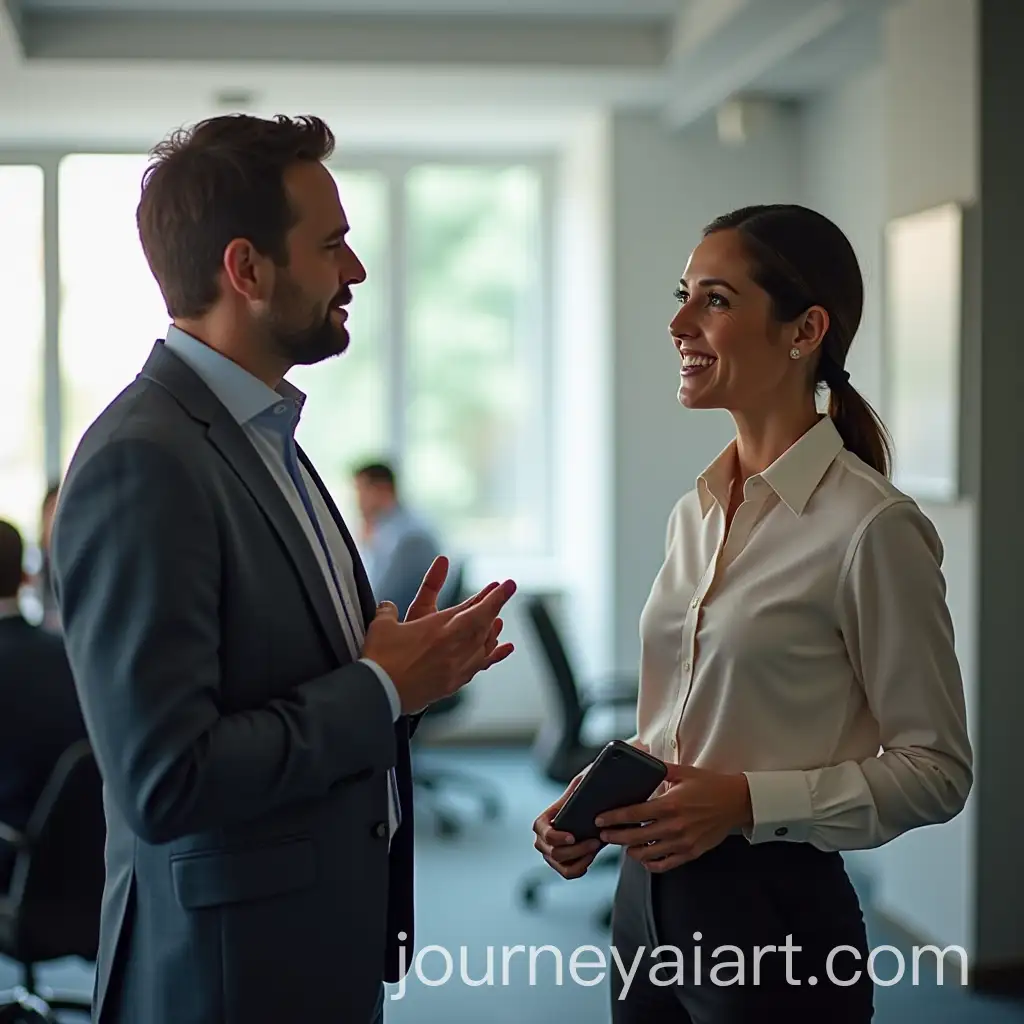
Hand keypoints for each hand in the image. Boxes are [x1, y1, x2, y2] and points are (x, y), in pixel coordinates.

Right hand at [363, 557, 515, 714]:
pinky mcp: (452, 684)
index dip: (494, 596)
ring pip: (484, 646)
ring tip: (497, 621)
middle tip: (504, 592)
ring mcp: (456, 667)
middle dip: (495, 606)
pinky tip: (501, 650)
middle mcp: (454, 647)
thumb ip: (388, 610)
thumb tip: (388, 605)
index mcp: (440, 628)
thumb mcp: (382, 626)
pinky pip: (479, 666)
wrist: (380, 694)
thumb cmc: (381, 660)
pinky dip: (492, 655)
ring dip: (492, 631)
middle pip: (484, 625)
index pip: (474, 608)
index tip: (508, 585)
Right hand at [532, 766, 602, 879]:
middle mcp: (542, 840)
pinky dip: (581, 868)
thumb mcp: (582, 785)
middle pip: (554, 853)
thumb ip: (578, 785)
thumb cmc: (584, 794)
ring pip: (562, 866)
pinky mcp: (563, 865)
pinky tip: (591, 856)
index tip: (573, 836)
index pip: (543, 833)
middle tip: (595, 841)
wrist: (594, 809)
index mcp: (542, 822)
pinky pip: (569, 873)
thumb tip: (580, 786)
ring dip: (581, 859)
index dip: (556, 838)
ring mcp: (551, 854)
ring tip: (595, 847)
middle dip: (576, 849)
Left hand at [595, 765, 752, 872]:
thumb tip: (641, 759)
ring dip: (631, 850)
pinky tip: (644, 857)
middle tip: (603, 835)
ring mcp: (682, 842)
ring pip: (647, 853)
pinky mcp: (691, 853)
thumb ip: (660, 769)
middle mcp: (674, 826)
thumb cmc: (709, 785)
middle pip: (635, 836)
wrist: (736, 802)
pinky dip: (651, 863)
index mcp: (669, 805)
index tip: (599, 819)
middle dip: (615, 837)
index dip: (613, 818)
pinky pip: (665, 864)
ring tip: (623, 844)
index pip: (633, 814)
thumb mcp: (683, 772)